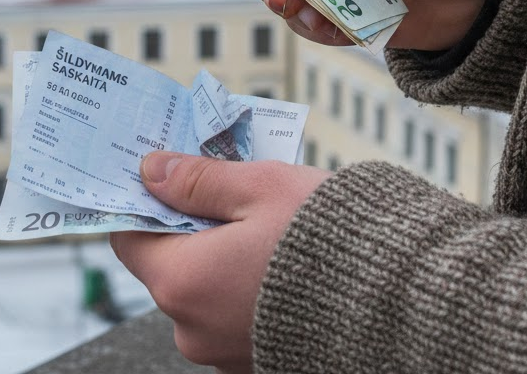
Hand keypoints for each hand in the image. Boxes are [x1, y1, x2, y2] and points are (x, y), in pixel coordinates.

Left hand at [111, 153, 328, 372]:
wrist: (396, 303)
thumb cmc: (327, 239)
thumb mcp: (259, 187)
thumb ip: (198, 180)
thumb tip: (151, 171)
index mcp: (182, 282)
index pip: (130, 237)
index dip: (144, 200)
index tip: (165, 172)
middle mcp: (192, 329)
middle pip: (170, 262)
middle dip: (193, 220)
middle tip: (227, 181)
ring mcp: (224, 352)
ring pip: (204, 286)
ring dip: (223, 249)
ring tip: (265, 215)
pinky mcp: (256, 360)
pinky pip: (234, 311)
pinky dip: (246, 280)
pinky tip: (282, 252)